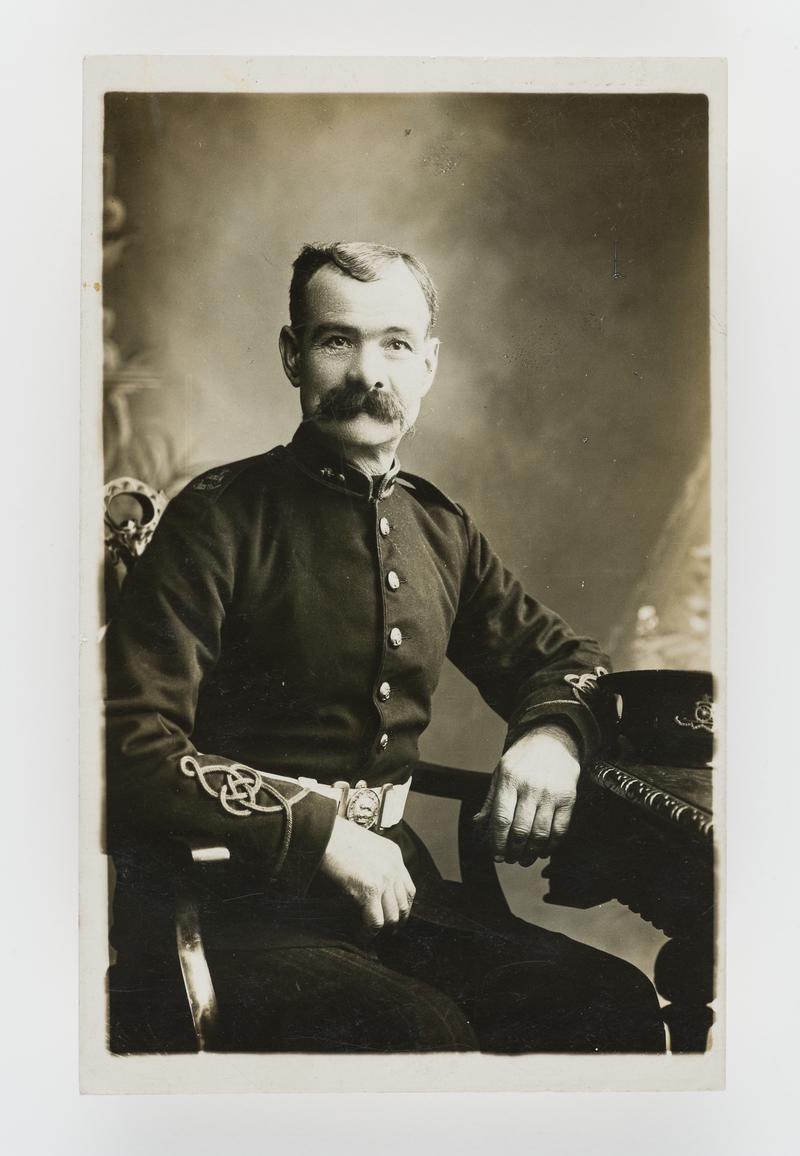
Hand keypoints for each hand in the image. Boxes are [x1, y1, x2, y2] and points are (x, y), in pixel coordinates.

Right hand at [318, 817, 415, 934]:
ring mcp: (384, 878)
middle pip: (404, 904)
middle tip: (388, 930)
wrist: (325, 834)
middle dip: (396, 920)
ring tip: (372, 932)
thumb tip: (374, 885)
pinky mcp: (371, 889)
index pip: (409, 889)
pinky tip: (363, 933)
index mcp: (394, 855)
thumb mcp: (367, 845)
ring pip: (392, 916)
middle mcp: (394, 867)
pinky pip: (376, 920)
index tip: (397, 916)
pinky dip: (370, 931)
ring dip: (383, 927)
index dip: (403, 906)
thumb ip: (377, 863)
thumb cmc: (338, 839)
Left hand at [474, 725, 580, 864]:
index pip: (501, 819)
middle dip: (513, 851)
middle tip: (511, 859)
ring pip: (540, 834)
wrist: (553, 739)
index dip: (498, 842)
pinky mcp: (568, 798)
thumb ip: (491, 800)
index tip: (496, 855)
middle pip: (520, 830)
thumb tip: (478, 824)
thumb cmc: (523, 759)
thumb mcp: (500, 772)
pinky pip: (560, 830)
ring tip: (525, 858)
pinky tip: (544, 850)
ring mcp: (551, 793)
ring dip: (531, 852)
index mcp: (509, 780)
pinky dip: (551, 845)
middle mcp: (530, 787)